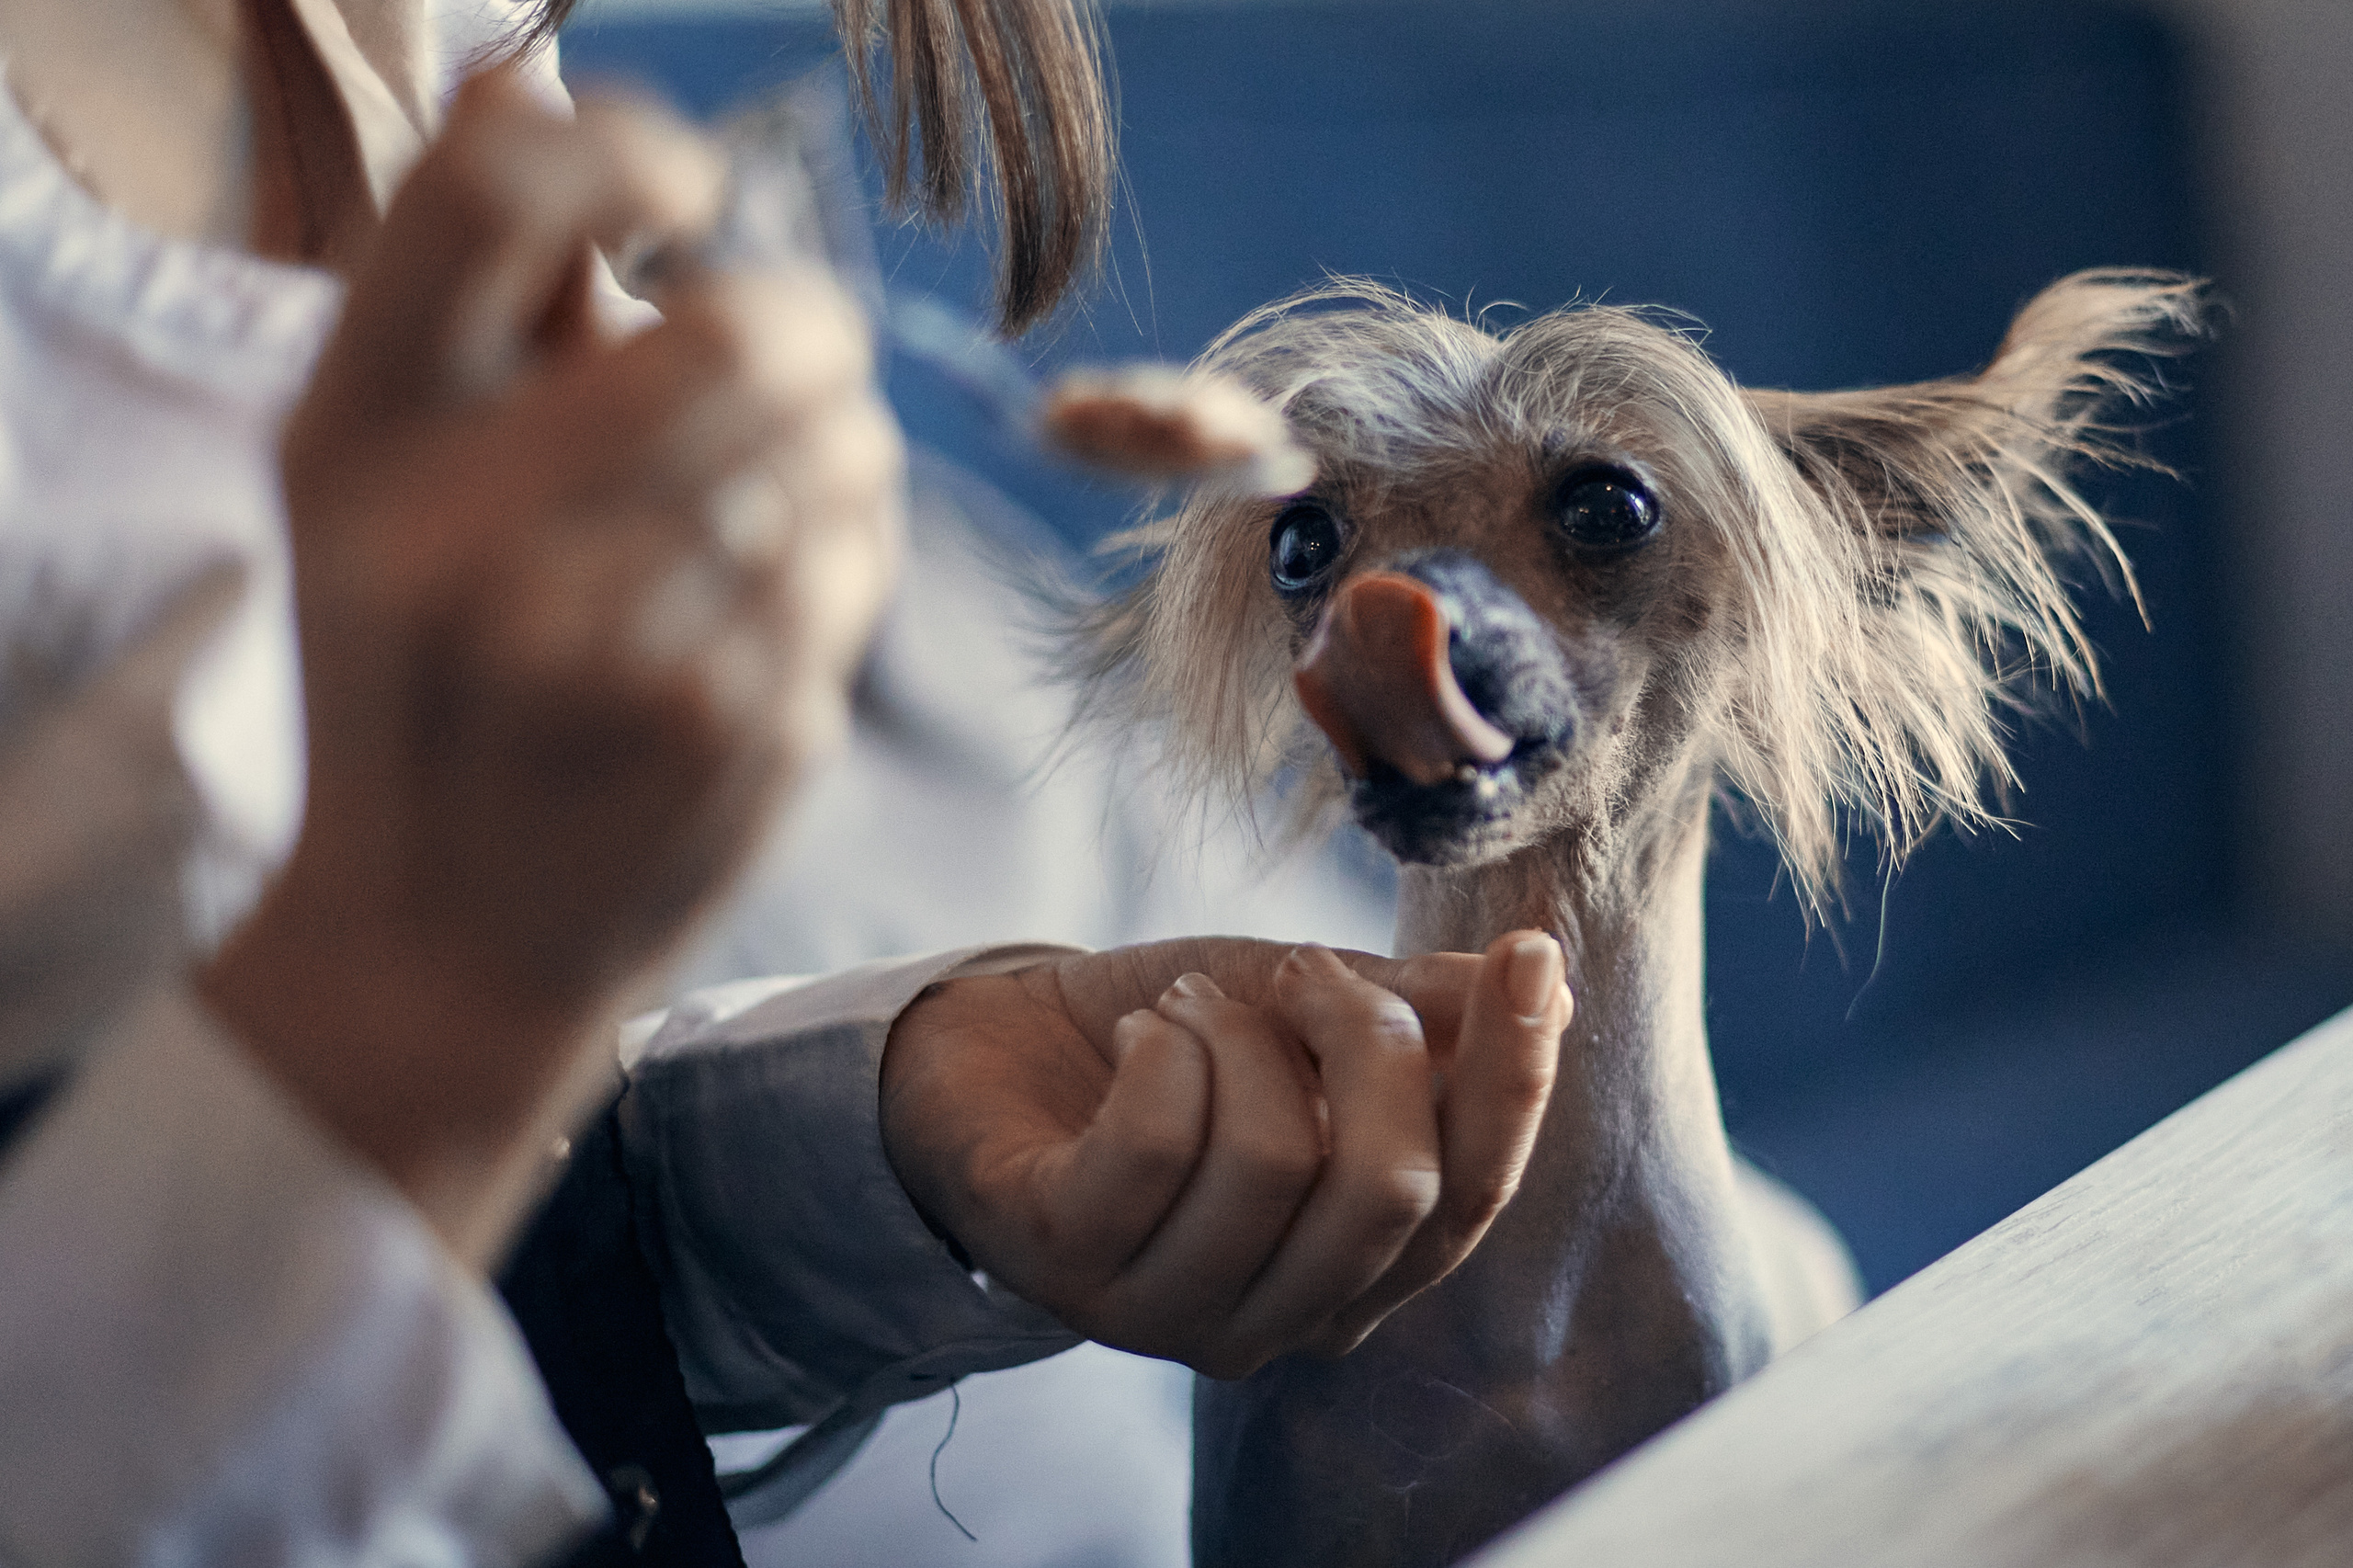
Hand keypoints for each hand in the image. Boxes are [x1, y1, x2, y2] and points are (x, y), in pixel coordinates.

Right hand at [202, 70, 903, 1264]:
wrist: (442, 942)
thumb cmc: (417, 682)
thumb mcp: (375, 490)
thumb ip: (471, 303)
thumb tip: (538, 82)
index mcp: (357, 439)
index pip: (500, 190)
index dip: (627, 147)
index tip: (690, 186)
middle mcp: (471, 537)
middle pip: (745, 326)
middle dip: (803, 326)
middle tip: (793, 359)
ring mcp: (615, 644)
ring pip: (837, 444)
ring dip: (830, 451)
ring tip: (754, 514)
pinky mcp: (735, 726)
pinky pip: (859, 560)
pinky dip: (841, 561)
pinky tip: (766, 612)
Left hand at [881, 934, 1568, 1377]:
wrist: (987, 1047)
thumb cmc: (1159, 1043)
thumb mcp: (1298, 1012)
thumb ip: (1413, 1014)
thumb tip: (1551, 991)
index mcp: (1356, 1266)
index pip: (1473, 1195)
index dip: (1513, 1078)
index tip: (1531, 955)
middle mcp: (1275, 1317)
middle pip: (1390, 1188)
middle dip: (1364, 1040)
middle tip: (1300, 970)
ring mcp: (1165, 1310)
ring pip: (1272, 1157)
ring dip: (1236, 1036)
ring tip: (1186, 1010)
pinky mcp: (1066, 1264)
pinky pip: (1156, 1145)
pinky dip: (1159, 1052)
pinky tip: (1132, 1038)